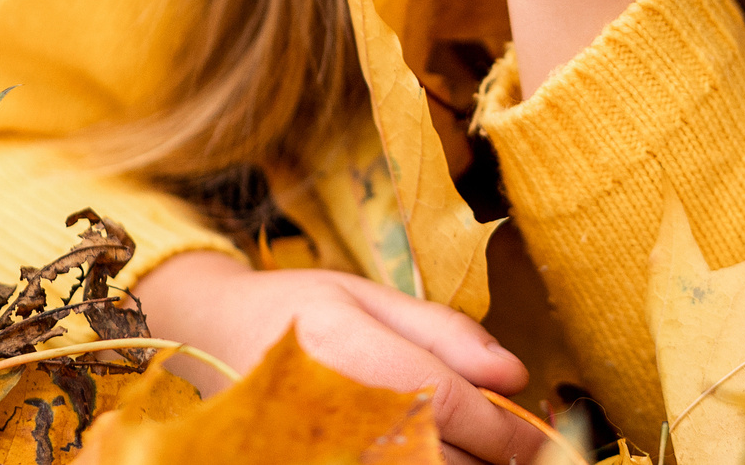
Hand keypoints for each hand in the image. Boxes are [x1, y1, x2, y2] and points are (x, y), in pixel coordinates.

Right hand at [133, 253, 543, 463]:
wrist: (205, 338)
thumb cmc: (296, 309)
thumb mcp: (368, 297)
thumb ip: (443, 334)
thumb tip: (515, 376)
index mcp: (355, 356)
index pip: (453, 407)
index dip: (508, 431)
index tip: (539, 439)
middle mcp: (338, 415)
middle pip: (445, 461)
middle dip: (493, 461)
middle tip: (524, 454)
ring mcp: (323, 453)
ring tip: (476, 454)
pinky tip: (430, 457)